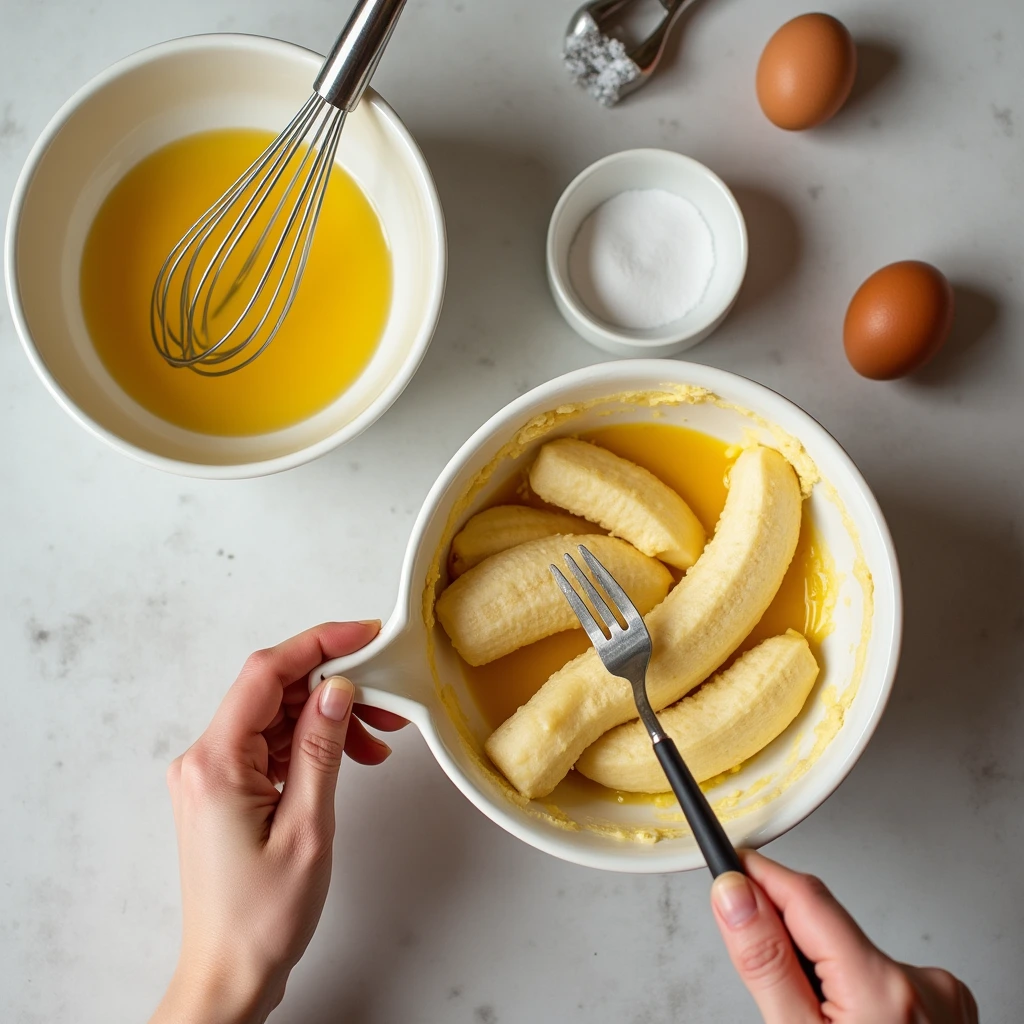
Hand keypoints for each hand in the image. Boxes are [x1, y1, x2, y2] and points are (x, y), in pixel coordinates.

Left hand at [151, 620, 407, 1023]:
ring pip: (277, 716)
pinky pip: (272, 744)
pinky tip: (350, 756)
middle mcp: (204, 759)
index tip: (364, 635)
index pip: (265, 674)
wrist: (230, 974)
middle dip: (333, 685)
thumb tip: (336, 688)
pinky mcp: (225, 789)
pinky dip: (313, 742)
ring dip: (328, 717)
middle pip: (273, 691)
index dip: (318, 644)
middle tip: (387, 698)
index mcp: (215, 762)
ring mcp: (213, 774)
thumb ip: (321, 748)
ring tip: (378, 738)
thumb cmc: (262, 917)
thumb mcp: (307, 826)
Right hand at [710, 851, 977, 1022]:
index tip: (727, 864)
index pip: (805, 896)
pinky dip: (855, 991)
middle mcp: (923, 983)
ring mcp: (942, 997)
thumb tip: (733, 894)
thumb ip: (764, 964)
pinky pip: (881, 977)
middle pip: (828, 926)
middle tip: (771, 990)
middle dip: (789, 942)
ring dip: (823, 972)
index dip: (760, 876)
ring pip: (853, 953)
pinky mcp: (947, 1009)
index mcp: (884, 987)